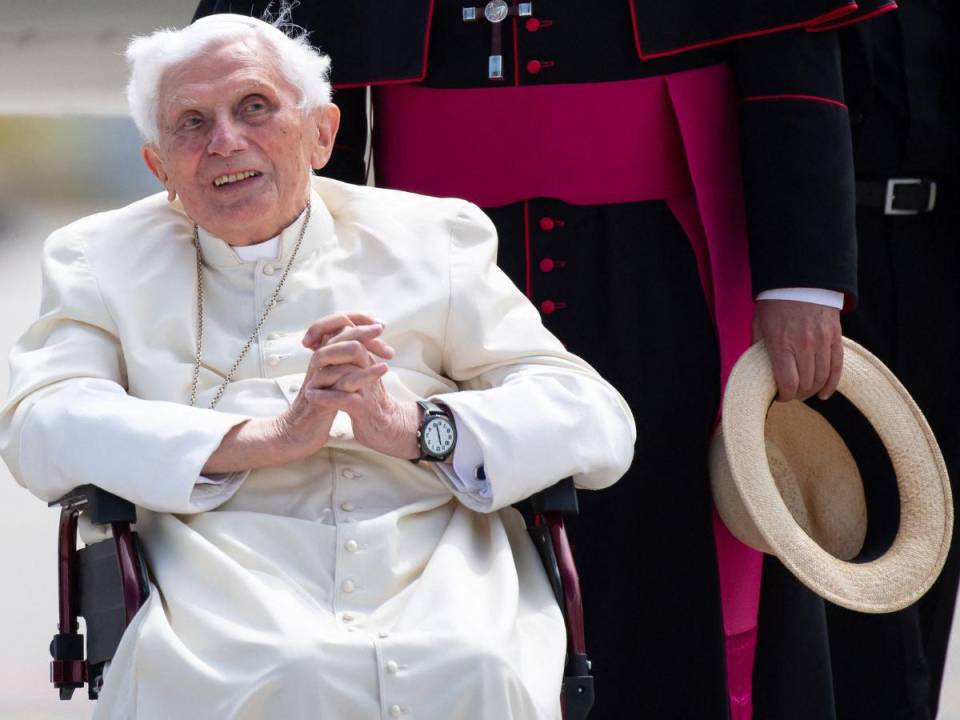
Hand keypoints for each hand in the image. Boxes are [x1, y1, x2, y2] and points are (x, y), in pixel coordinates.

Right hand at [202, 312, 399, 473]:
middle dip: (362, 328)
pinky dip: (365, 375)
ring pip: (337, 353)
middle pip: (336, 333)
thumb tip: (362, 342)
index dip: (357, 320)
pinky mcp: (321, 398)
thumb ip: (343, 360)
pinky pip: (342, 381)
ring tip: (387, 351)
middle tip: (381, 327)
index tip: (379, 325)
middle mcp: (318, 363)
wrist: (299, 433)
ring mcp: (318, 379)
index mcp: (323, 356)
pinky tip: (382, 371)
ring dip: (364, 347)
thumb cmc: (320, 405)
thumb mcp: (333, 378)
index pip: (336, 325)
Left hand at [752, 300, 842, 401]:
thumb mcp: (759, 325)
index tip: (778, 396)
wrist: (800, 280)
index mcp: (781, 343)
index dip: (783, 396)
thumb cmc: (774, 304)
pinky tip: (824, 394)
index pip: (787, 382)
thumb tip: (757, 371)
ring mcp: (822, 341)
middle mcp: (804, 344)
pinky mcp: (835, 337)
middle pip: (806, 383)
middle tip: (790, 394)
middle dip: (797, 394)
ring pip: (822, 377)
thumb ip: (758, 349)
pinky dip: (831, 383)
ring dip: (812, 391)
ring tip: (804, 392)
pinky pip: (837, 366)